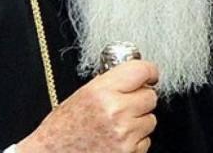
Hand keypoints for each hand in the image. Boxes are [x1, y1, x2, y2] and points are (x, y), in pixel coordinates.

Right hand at [17, 60, 158, 152]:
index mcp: (101, 92)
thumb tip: (132, 76)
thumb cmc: (62, 129)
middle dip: (141, 98)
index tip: (150, 75)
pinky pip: (145, 141)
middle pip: (151, 96)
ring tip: (118, 123)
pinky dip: (136, 140)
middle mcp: (116, 112)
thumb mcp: (82, 95)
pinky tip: (117, 138)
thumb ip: (109, 83)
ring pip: (150, 120)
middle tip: (127, 102)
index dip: (149, 71)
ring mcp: (124, 134)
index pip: (141, 71)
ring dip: (139, 120)